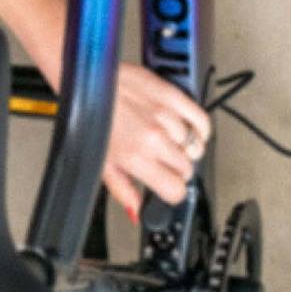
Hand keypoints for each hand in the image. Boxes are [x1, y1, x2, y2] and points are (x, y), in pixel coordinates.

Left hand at [103, 65, 211, 224]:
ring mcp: (165, 116)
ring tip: (170, 143)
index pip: (176, 189)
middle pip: (187, 169)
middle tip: (164, 163)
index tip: (168, 187)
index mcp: (137, 158)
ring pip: (194, 146)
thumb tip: (135, 210)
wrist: (89, 80)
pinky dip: (201, 130)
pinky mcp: (172, 95)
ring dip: (185, 148)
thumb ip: (122, 189)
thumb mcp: (101, 162)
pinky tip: (190, 131)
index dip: (172, 192)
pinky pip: (201, 120)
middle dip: (177, 170)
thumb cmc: (90, 117)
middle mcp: (154, 138)